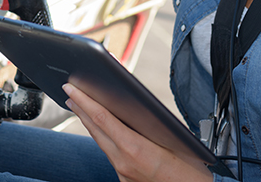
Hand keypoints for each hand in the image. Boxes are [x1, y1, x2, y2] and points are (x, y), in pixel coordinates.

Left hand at [63, 84, 212, 181]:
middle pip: (95, 129)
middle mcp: (123, 162)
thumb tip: (135, 107)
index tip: (71, 88)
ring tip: (78, 105)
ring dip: (88, 122)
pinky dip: (103, 137)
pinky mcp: (125, 180)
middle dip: (80, 107)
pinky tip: (100, 129)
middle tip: (68, 90)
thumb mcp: (176, 140)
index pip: (102, 118)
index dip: (84, 100)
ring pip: (101, 142)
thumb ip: (152, 124)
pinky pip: (110, 153)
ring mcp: (122, 173)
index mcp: (135, 149)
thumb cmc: (192, 172)